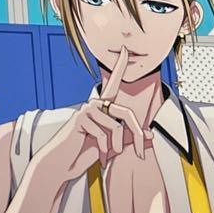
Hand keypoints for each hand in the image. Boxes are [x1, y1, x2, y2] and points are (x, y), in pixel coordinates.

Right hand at [31, 48, 151, 189]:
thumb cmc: (86, 153)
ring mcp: (87, 110)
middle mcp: (95, 104)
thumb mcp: (113, 146)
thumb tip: (150, 134)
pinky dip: (104, 149)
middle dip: (137, 135)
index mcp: (103, 107)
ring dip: (116, 148)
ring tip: (107, 155)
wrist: (63, 163)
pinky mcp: (81, 118)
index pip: (113, 84)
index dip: (120, 66)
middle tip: (141, 154)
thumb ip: (130, 138)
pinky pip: (104, 134)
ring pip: (117, 128)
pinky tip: (96, 153)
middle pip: (126, 114)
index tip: (125, 49)